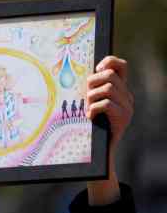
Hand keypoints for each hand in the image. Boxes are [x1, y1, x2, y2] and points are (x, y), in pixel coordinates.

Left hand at [86, 56, 131, 205]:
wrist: (99, 150)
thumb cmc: (90, 125)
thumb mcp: (91, 104)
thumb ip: (92, 90)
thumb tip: (84, 75)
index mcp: (120, 90)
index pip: (121, 66)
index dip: (109, 62)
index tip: (96, 69)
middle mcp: (126, 96)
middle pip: (110, 76)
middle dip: (92, 84)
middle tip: (86, 97)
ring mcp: (127, 107)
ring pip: (107, 89)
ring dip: (91, 97)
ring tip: (88, 108)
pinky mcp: (123, 118)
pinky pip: (106, 104)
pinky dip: (94, 109)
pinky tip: (90, 117)